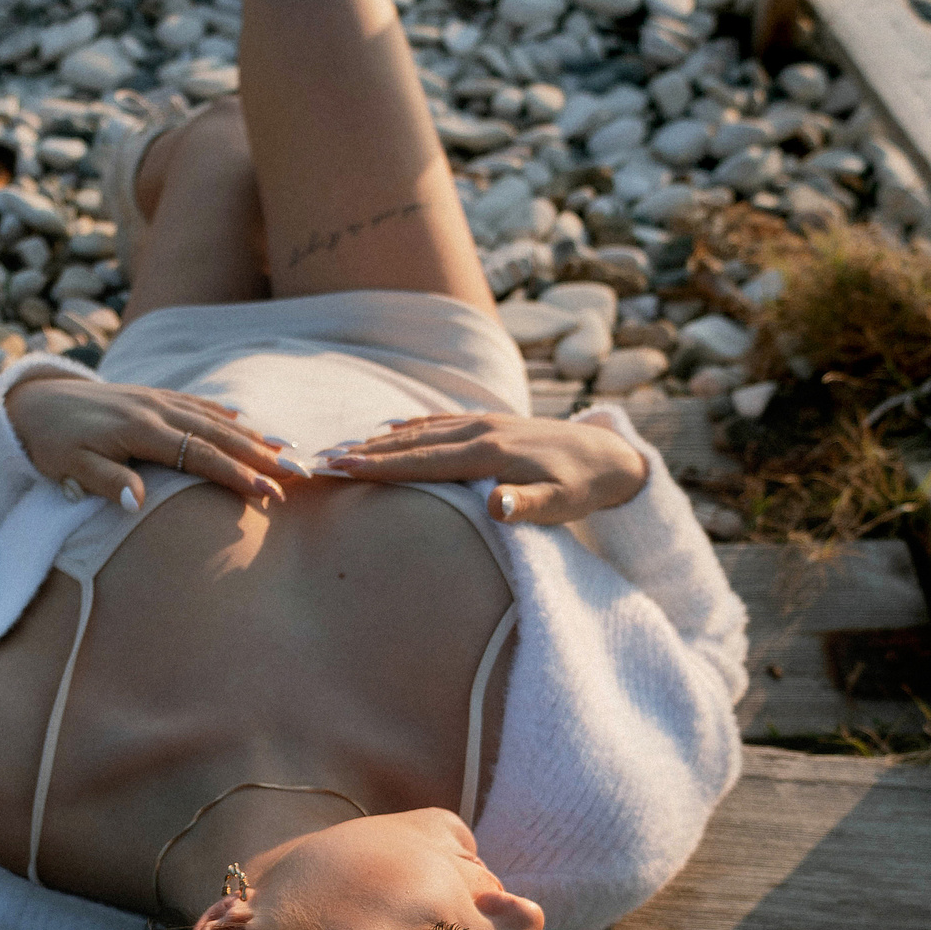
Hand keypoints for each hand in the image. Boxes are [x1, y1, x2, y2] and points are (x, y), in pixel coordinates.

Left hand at [4, 375, 290, 507]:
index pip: (198, 454)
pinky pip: (197, 405)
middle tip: (297, 475)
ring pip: (213, 419)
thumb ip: (104, 481)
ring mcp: (156, 400)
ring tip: (286, 452)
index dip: (234, 472)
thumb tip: (139, 501)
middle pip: (217, 434)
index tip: (265, 490)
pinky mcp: (151, 397)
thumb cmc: (49, 442)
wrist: (32, 401)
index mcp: (138, 430)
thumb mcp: (66, 467)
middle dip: (259, 455)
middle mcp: (154, 410)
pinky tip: (246, 426)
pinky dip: (225, 416)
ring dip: (251, 436)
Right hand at [318, 413, 649, 524]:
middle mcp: (480, 432)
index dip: (380, 466)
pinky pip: (439, 424)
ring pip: (421, 432)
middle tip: (323, 461)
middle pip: (412, 444)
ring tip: (344, 450)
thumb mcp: (562, 505)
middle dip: (367, 453)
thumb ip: (528, 506)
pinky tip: (388, 432)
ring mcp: (483, 424)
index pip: (423, 461)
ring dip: (381, 442)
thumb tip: (495, 505)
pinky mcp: (489, 423)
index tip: (342, 469)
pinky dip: (409, 429)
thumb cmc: (582, 487)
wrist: (607, 454)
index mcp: (490, 454)